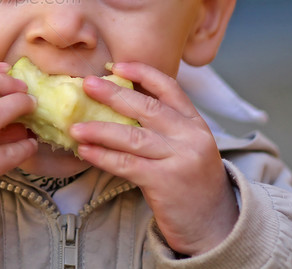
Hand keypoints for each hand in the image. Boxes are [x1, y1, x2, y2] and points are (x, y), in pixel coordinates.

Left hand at [70, 62, 237, 256]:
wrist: (215, 225)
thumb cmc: (192, 184)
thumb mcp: (188, 148)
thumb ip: (165, 127)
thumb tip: (121, 105)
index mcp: (195, 123)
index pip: (169, 87)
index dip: (142, 73)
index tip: (116, 65)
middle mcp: (190, 136)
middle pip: (146, 108)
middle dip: (113, 94)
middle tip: (87, 84)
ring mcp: (180, 158)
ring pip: (132, 136)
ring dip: (100, 129)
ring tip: (75, 126)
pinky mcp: (165, 182)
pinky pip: (127, 164)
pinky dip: (103, 156)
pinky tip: (85, 151)